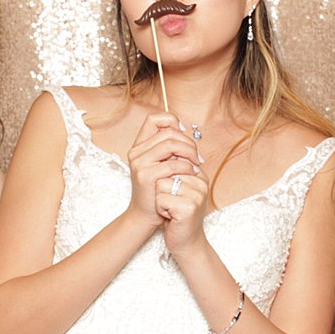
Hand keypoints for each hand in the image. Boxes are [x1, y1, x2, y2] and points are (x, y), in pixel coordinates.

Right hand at [124, 112, 201, 227]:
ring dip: (189, 152)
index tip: (184, 133)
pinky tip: (193, 173)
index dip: (171, 121)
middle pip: (168, 132)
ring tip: (197, 163)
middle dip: (188, 142)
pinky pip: (172, 164)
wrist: (145, 215)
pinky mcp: (146, 176)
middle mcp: (136, 151)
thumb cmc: (158, 189)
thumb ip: (171, 149)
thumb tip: (187, 131)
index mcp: (139, 145)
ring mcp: (139, 163)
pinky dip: (187, 167)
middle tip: (198, 156)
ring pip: (170, 144)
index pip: (154, 119)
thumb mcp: (162, 164)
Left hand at [157, 168, 209, 258]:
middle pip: (166, 172)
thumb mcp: (180, 190)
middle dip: (162, 189)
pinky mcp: (188, 207)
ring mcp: (196, 195)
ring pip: (161, 184)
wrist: (187, 242)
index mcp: (200, 176)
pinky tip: (170, 216)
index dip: (166, 178)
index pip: (174, 161)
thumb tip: (165, 153)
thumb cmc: (178, 214)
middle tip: (172, 203)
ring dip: (160, 199)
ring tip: (171, 209)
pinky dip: (160, 209)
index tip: (174, 194)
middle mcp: (201, 183)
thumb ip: (176, 171)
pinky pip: (161, 199)